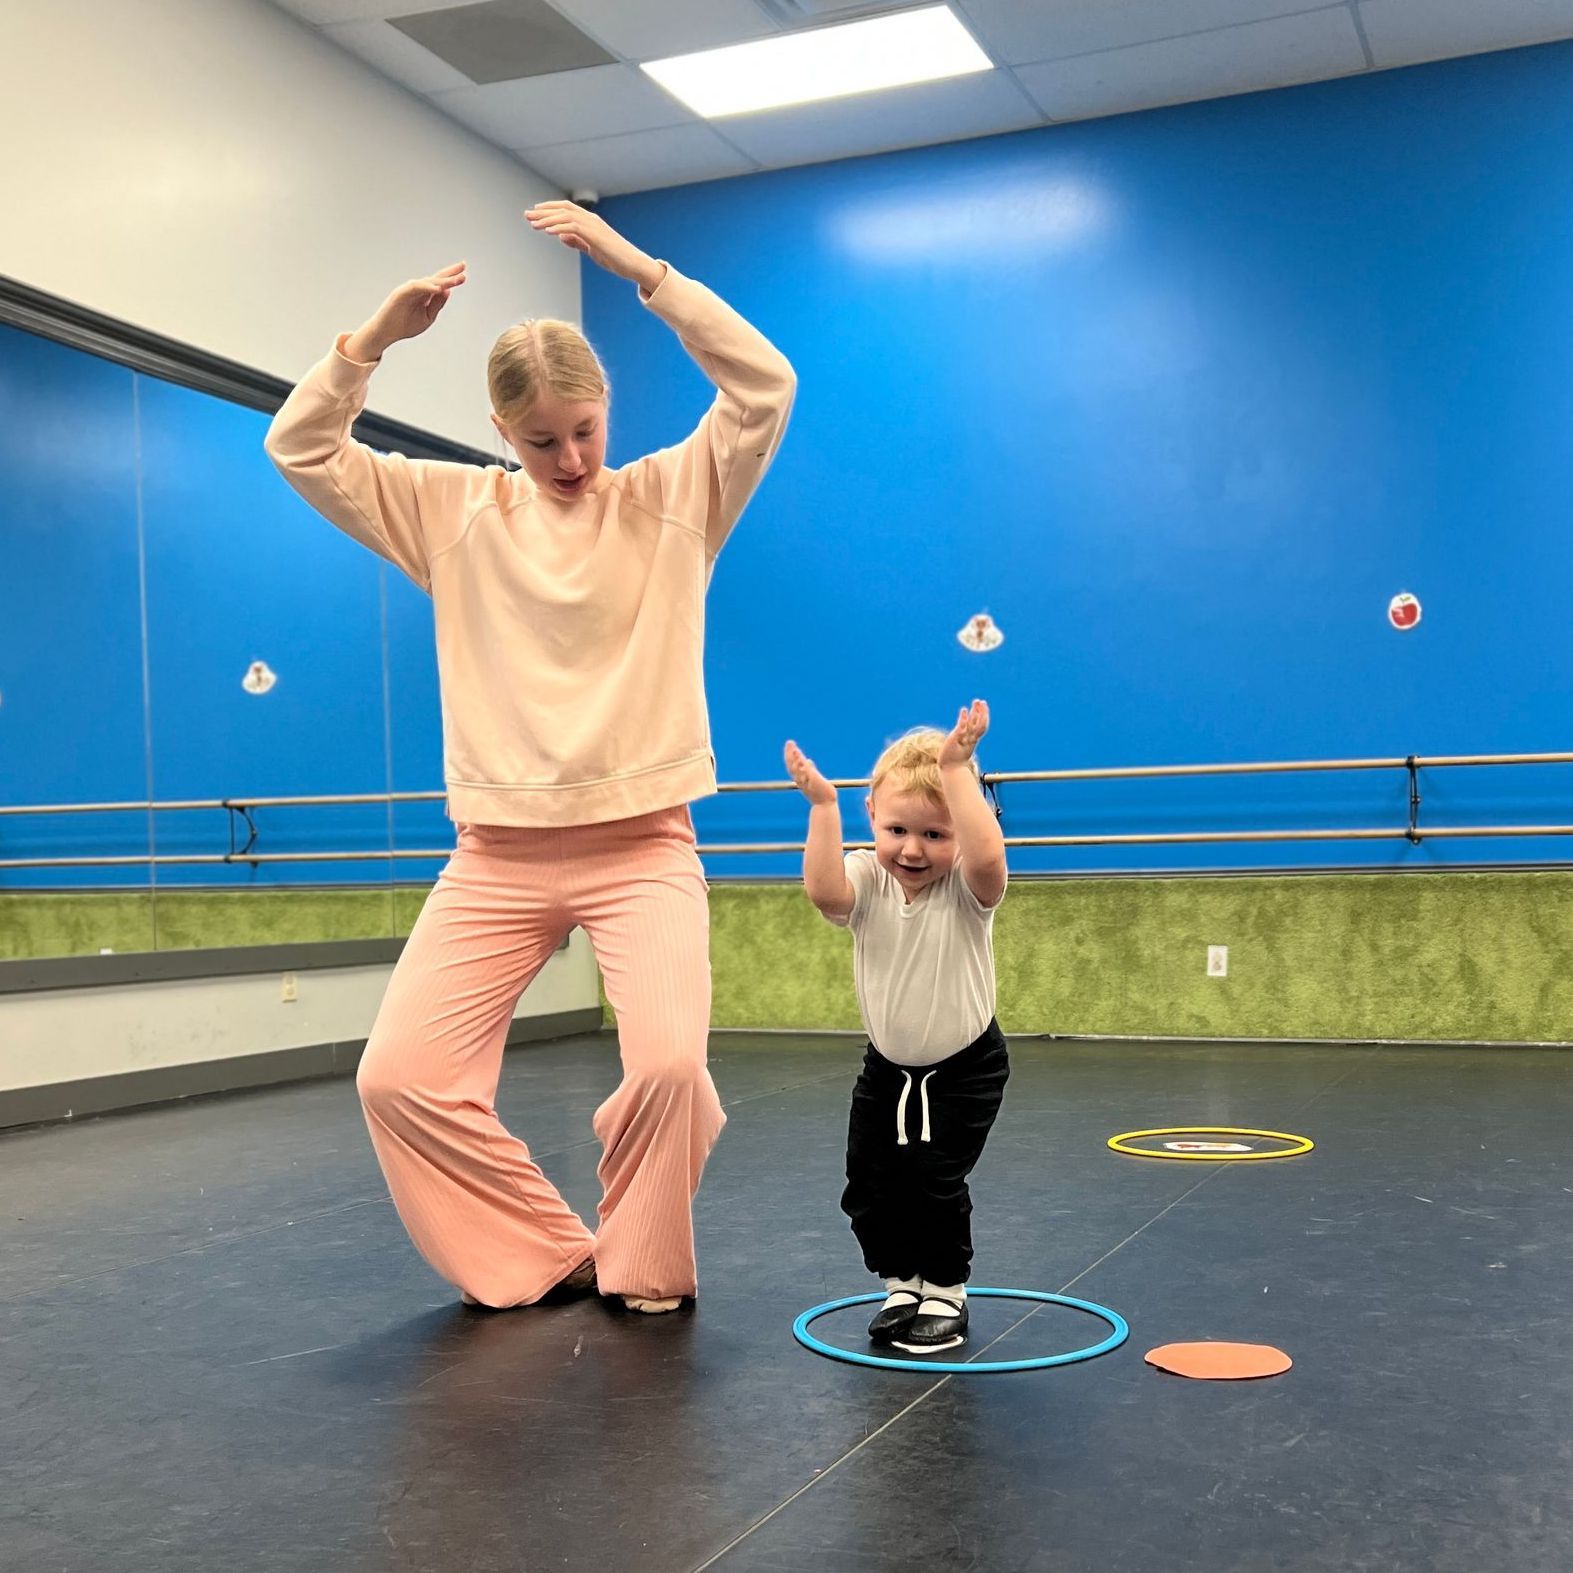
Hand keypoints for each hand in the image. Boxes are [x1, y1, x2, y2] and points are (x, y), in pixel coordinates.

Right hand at [347, 263, 465, 360]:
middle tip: (463, 268)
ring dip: (442, 281)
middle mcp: (417, 289)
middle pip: (435, 279)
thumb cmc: (405, 325)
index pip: (439, 283)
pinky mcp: (400, 293)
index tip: (464, 273)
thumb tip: (448, 291)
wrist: (387, 332)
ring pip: (427, 282)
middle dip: (449, 274)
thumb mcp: (428, 317)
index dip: (451, 277)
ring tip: (455, 280)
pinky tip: (439, 289)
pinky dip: (427, 287)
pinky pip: (415, 288)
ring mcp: (408, 290)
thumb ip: (437, 304)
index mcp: (425, 294)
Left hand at [525, 202, 664, 291]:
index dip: (549, 209)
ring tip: (533, 224)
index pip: (566, 209)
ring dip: (547, 219)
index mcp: (590, 222)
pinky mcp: (595, 235)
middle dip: (543, 212)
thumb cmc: (615, 258)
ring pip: (566, 216)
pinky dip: (559, 228)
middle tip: (527, 215)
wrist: (633, 265)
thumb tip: (561, 236)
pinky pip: (573, 228)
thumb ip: (577, 241)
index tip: (535, 213)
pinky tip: (547, 231)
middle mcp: (591, 220)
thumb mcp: (592, 249)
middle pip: (563, 209)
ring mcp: (594, 226)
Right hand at [784, 741, 837, 806]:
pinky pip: (806, 771)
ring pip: (797, 769)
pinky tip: (803, 758)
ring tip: (793, 747)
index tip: (790, 745)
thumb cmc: (820, 792)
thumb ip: (811, 769)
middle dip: (790, 754)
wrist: (825, 804)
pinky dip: (803, 764)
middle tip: (789, 742)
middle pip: (792, 766)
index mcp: (800, 778)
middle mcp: (801, 779)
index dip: (790, 755)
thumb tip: (808, 761)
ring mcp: (806, 780)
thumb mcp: (814, 778)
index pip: (792, 765)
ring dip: (795, 757)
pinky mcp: (813, 781)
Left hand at [938, 699, 989, 768]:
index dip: (983, 717)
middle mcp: (970, 739)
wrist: (951, 770)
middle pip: (980, 724)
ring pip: (974, 724)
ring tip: (976, 701)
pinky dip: (963, 719)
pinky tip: (964, 710)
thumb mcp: (960, 749)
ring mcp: (964, 739)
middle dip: (982, 713)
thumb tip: (960, 744)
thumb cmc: (953, 762)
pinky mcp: (956, 739)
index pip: (981, 727)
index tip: (983, 707)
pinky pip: (962, 727)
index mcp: (972, 741)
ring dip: (976, 712)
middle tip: (982, 701)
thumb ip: (961, 744)